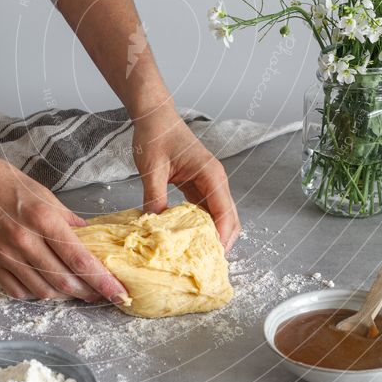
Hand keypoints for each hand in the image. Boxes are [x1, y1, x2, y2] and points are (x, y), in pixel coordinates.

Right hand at [0, 148, 127, 302]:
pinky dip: (36, 294)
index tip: (119, 293)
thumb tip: (90, 238)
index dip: (103, 281)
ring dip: (65, 295)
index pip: (80, 259)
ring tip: (77, 289)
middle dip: (89, 292)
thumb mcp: (44, 194)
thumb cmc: (5, 181)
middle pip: (65, 281)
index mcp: (43, 219)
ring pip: (43, 292)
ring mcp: (6, 257)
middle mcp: (25, 242)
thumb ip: (68, 220)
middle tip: (102, 293)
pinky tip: (46, 286)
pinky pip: (18, 292)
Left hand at [132, 102, 240, 251]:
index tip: (212, 259)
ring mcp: (209, 183)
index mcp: (210, 174)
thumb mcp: (152, 168)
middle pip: (229, 217)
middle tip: (207, 265)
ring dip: (212, 235)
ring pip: (219, 215)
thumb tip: (154, 227)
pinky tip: (189, 239)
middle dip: (222, 241)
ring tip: (199, 257)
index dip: (221, 237)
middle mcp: (216, 180)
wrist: (154, 115)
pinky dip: (202, 225)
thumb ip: (154, 197)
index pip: (224, 212)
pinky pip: (206, 210)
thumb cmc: (155, 135)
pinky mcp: (199, 184)